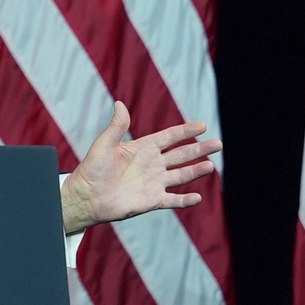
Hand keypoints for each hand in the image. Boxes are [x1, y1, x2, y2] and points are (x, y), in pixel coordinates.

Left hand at [60, 101, 221, 233]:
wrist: (86, 196)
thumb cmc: (92, 169)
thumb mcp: (104, 144)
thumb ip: (116, 126)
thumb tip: (119, 103)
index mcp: (142, 148)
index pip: (169, 137)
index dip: (185, 131)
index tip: (202, 125)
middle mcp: (151, 164)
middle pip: (181, 155)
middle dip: (199, 149)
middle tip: (218, 143)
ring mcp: (153, 182)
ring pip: (181, 175)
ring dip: (196, 170)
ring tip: (211, 165)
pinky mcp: (152, 200)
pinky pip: (173, 200)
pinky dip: (185, 200)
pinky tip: (197, 197)